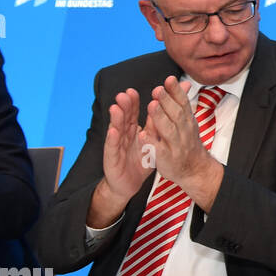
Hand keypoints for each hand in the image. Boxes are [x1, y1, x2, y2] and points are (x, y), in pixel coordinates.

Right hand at [99, 88, 152, 202]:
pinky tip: (113, 131)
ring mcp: (117, 147)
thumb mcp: (150, 141)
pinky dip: (113, 139)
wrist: (129, 184)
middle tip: (125, 93)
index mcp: (132, 131)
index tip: (134, 90)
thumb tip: (164, 104)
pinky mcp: (112, 159)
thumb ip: (155, 124)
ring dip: (116, 119)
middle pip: (123, 119)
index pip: (133, 114)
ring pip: (116, 131)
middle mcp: (123, 136)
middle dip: (124, 106)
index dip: (133, 103)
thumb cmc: (140, 160)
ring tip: (116, 107)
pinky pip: (114, 148)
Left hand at [140, 77, 214, 184]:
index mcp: (187, 121)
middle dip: (167, 101)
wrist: (195, 170)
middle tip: (158, 89)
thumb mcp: (188, 122)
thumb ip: (182, 103)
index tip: (170, 79)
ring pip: (168, 130)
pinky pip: (158, 150)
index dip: (176, 91)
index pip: (183, 103)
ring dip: (160, 117)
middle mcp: (183, 131)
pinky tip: (142, 135)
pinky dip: (150, 142)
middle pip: (176, 114)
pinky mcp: (166, 158)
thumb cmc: (187, 143)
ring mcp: (175, 145)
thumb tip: (184, 83)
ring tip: (152, 105)